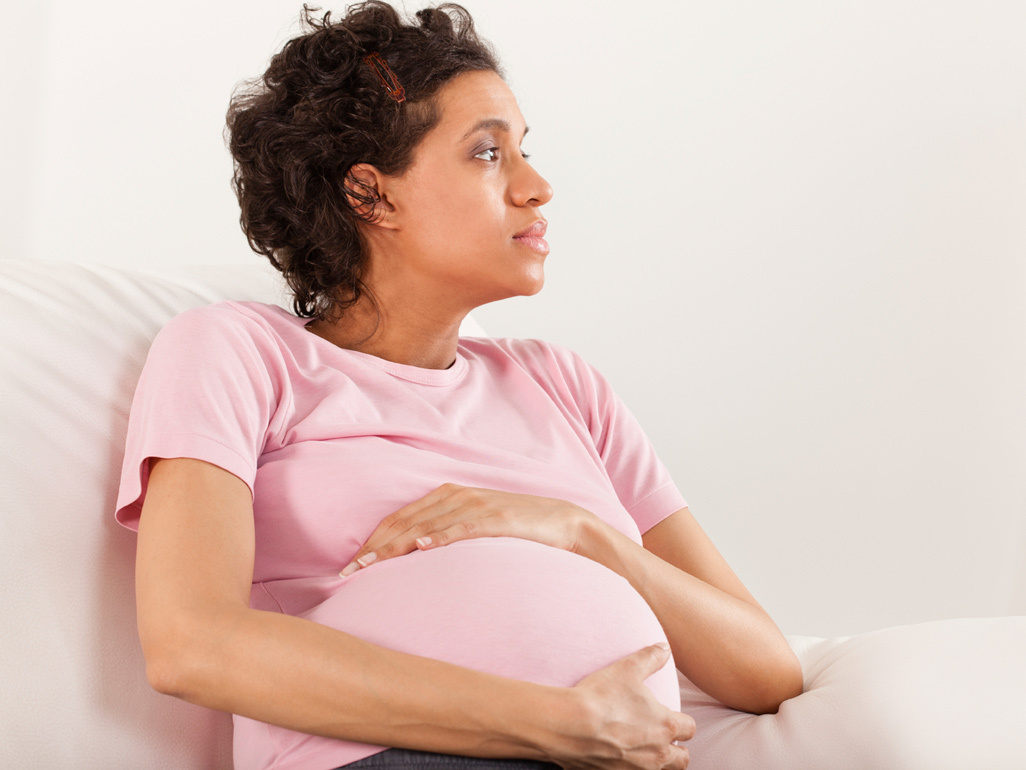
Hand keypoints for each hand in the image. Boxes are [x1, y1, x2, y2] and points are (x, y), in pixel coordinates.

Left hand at [340, 484, 591, 575]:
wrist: (562, 522)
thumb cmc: (514, 529)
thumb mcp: (474, 526)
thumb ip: (445, 534)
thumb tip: (412, 559)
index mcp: (447, 497)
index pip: (400, 519)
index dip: (372, 541)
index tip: (350, 566)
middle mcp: (458, 497)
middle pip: (406, 523)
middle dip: (375, 548)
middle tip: (349, 571)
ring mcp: (478, 506)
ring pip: (428, 526)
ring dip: (397, 546)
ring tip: (372, 564)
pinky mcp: (499, 518)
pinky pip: (465, 527)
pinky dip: (442, 537)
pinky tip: (424, 548)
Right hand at [552, 643, 694, 769]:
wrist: (569, 726)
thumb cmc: (601, 697)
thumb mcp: (628, 669)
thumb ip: (651, 658)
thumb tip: (665, 648)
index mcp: (666, 726)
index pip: (690, 729)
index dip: (682, 722)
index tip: (670, 716)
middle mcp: (657, 753)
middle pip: (682, 759)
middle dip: (676, 748)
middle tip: (662, 737)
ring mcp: (638, 769)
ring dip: (658, 762)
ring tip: (644, 749)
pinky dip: (633, 768)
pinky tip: (621, 756)